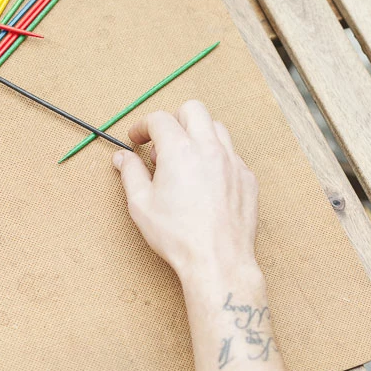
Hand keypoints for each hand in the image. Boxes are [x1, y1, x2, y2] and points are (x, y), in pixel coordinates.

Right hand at [112, 101, 258, 282]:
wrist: (217, 260)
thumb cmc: (178, 236)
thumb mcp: (141, 204)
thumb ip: (131, 174)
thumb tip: (123, 158)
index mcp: (180, 150)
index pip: (160, 119)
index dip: (143, 126)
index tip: (137, 139)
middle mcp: (210, 149)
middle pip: (193, 110)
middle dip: (174, 119)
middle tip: (162, 142)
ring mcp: (233, 162)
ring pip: (217, 128)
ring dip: (198, 135)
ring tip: (185, 160)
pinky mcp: (247, 178)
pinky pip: (232, 155)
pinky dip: (216, 158)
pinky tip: (206, 180)